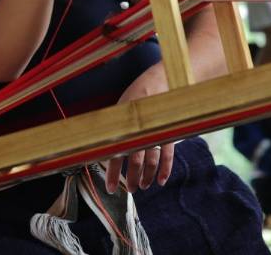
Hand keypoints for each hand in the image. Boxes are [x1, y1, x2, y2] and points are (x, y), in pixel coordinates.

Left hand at [105, 63, 173, 191]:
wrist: (159, 82)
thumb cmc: (136, 98)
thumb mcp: (120, 110)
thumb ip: (114, 129)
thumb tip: (101, 149)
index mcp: (125, 126)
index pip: (116, 155)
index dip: (113, 174)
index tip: (111, 188)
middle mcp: (140, 131)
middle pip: (136, 162)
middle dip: (132, 179)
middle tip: (130, 189)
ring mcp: (156, 133)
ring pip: (152, 162)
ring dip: (148, 177)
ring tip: (144, 186)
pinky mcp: (169, 134)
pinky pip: (168, 156)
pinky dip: (165, 170)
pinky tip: (161, 180)